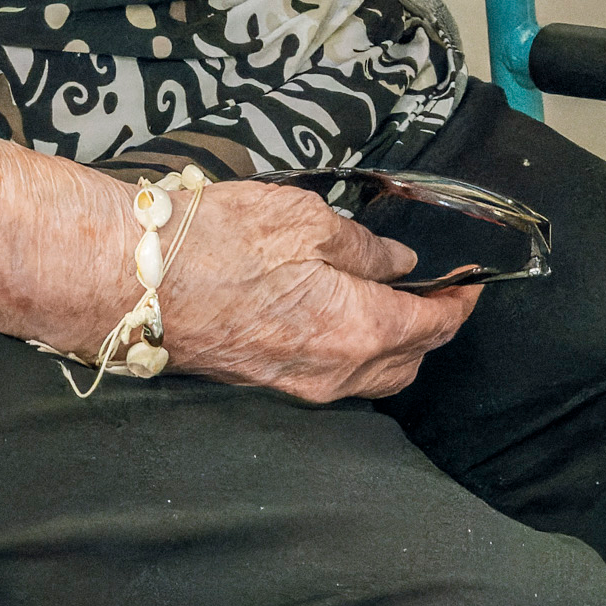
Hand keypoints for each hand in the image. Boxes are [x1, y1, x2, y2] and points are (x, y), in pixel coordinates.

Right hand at [114, 178, 475, 405]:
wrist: (133, 281)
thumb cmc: (219, 243)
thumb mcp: (308, 220)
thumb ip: (364, 247)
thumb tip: (398, 262)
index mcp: (356, 332)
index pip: (432, 327)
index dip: (459, 303)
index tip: (472, 280)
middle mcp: (332, 373)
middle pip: (406, 363)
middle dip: (432, 329)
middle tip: (438, 289)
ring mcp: (294, 384)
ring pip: (368, 378)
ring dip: (392, 346)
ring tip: (393, 300)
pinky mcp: (262, 380)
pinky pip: (330, 378)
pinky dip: (353, 352)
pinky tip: (342, 315)